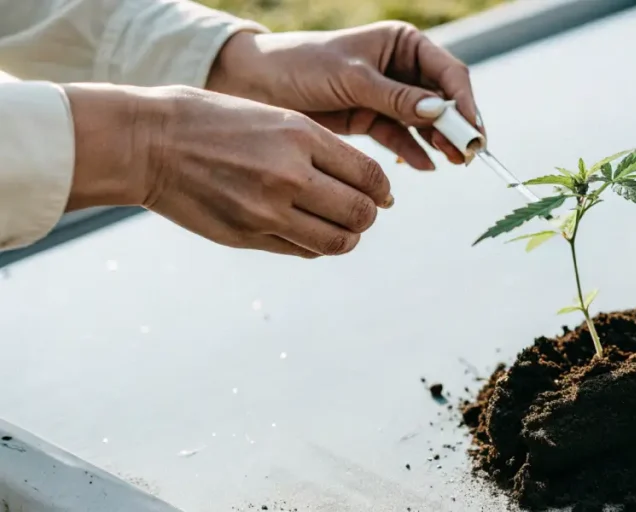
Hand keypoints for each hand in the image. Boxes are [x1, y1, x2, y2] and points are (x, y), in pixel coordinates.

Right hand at [64, 83, 390, 257]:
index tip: (380, 194)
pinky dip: (314, 246)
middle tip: (361, 212)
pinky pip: (302, 251)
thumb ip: (324, 150)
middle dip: (368, 215)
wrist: (148, 142)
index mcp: (300, 136)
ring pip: (337, 241)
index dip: (382, 190)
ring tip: (338, 227)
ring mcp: (267, 211)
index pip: (369, 175)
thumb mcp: (277, 119)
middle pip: (360, 213)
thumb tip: (374, 187)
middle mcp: (289, 175)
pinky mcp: (247, 237)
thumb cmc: (216, 123)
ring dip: (346, 237)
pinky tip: (305, 232)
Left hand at [205, 22, 483, 169]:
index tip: (472, 129)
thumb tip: (439, 112)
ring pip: (427, 121)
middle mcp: (401, 66)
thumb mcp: (352, 79)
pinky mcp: (372, 118)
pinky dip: (416, 151)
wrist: (257, 85)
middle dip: (457, 125)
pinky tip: (425, 165)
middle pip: (444, 98)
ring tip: (452, 162)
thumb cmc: (302, 66)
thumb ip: (397, 97)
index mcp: (402, 43)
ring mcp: (389, 94)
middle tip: (467, 153)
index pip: (448, 72)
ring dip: (441, 141)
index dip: (464, 101)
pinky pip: (403, 136)